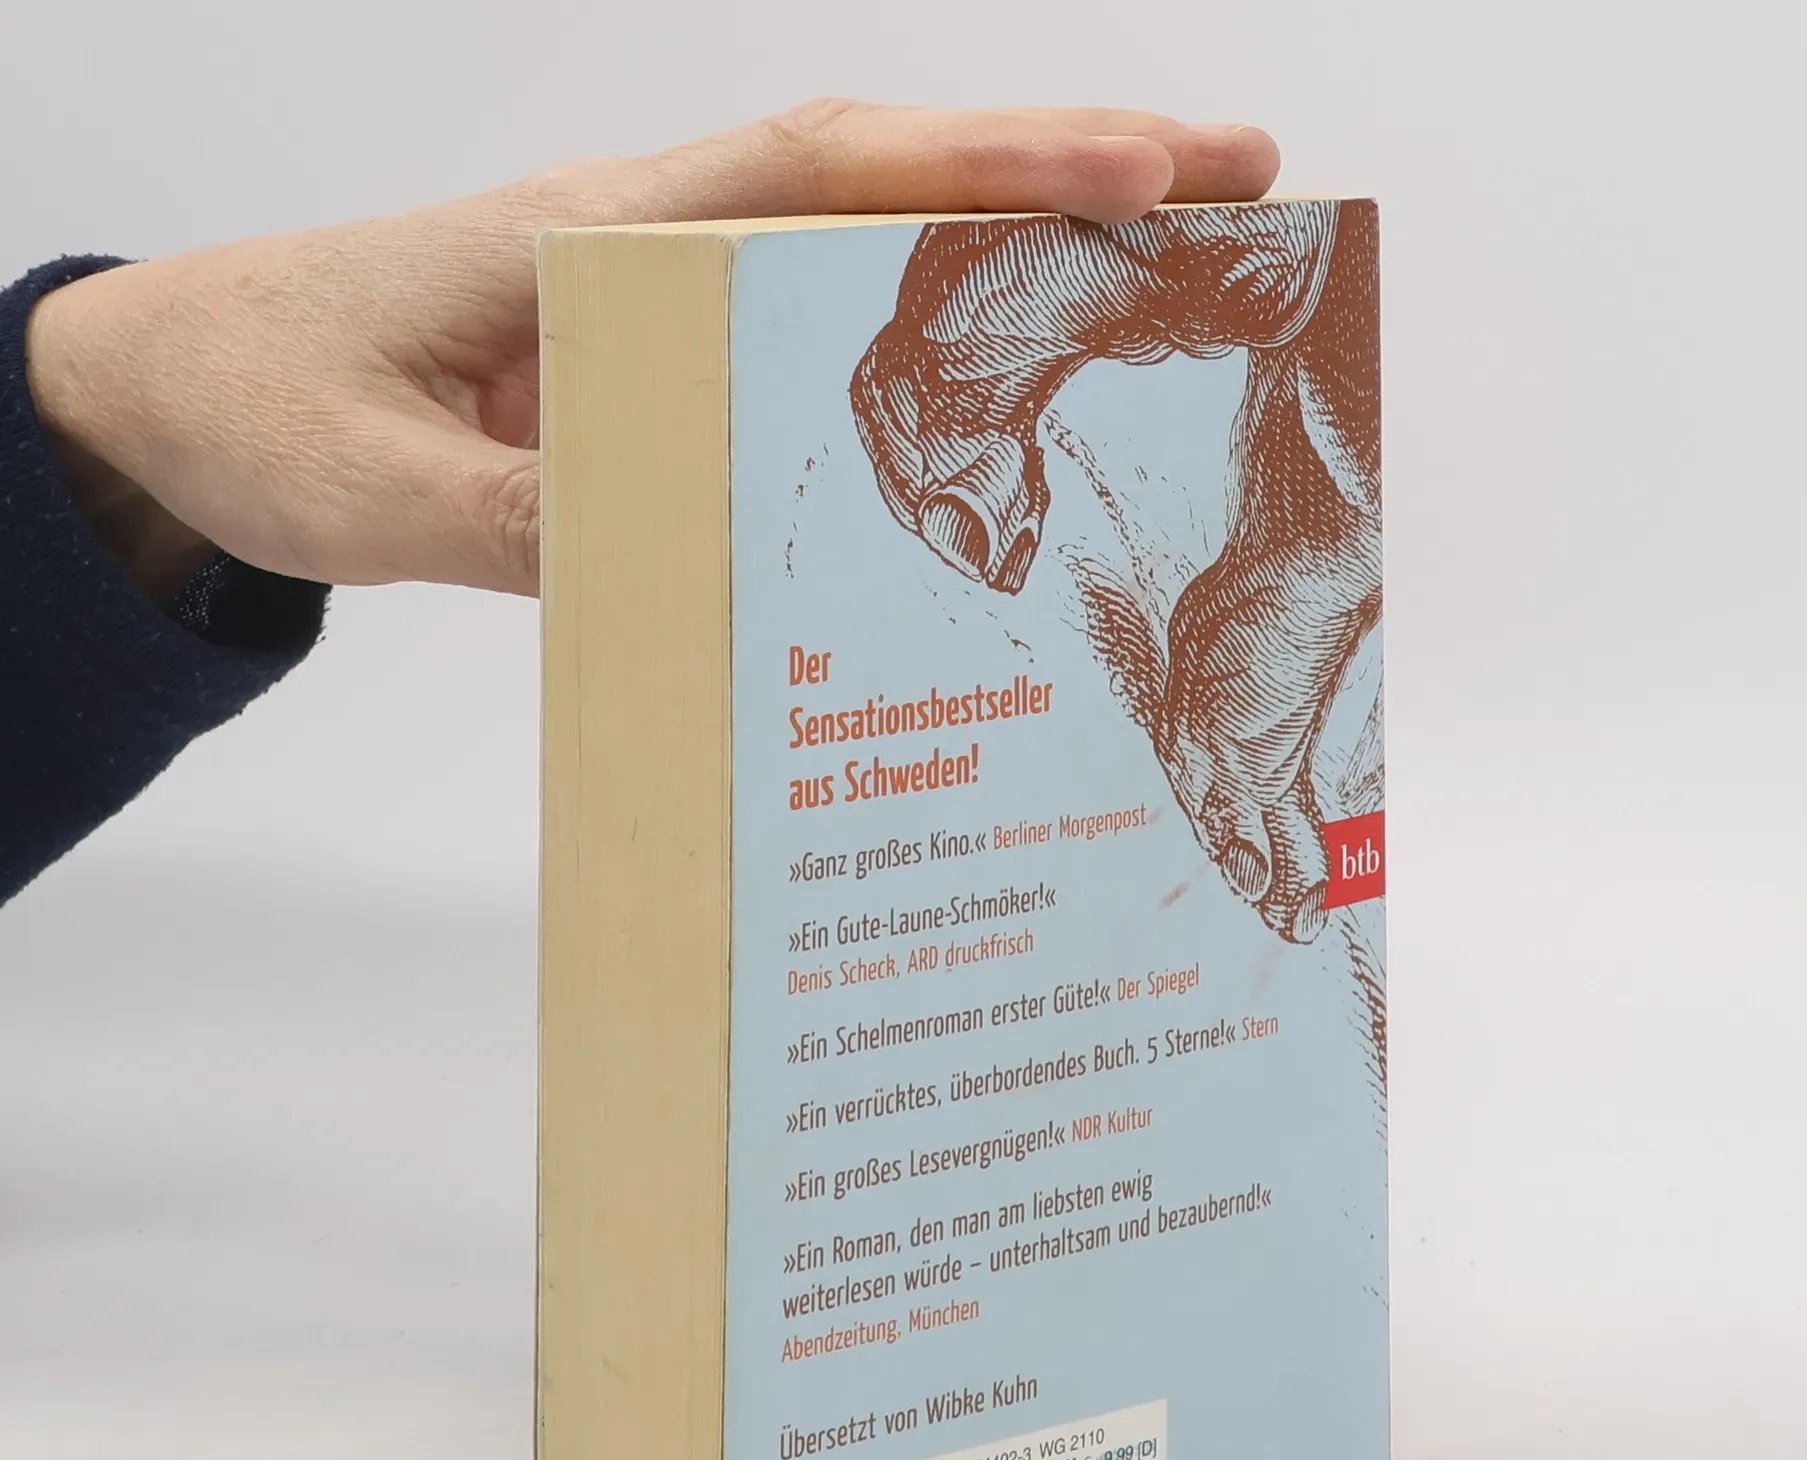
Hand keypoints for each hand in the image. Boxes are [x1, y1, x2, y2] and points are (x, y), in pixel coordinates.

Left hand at [22, 102, 1278, 601]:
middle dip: (1064, 171)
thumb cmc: (261, 405)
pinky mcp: (655, 365)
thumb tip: (695, 562)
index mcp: (595, 242)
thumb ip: (526, 524)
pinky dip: (919, 335)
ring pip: (862, 249)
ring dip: (1015, 246)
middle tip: (1240, 185)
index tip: (1140, 165)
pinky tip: (998, 386)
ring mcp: (660, 300)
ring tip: (1179, 267)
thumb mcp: (377, 492)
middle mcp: (650, 247)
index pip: (820, 171)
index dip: (985, 161)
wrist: (177, 396)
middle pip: (884, 182)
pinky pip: (808, 336)